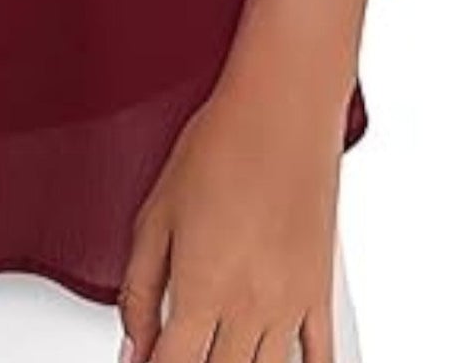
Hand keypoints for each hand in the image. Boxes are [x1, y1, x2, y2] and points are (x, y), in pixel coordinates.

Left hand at [118, 61, 347, 362]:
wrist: (280, 111)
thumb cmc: (219, 147)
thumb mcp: (155, 214)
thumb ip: (138, 288)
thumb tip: (131, 344)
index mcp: (200, 288)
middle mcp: (248, 307)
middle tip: (178, 352)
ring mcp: (289, 305)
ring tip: (216, 350)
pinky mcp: (320, 293)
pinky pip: (319, 359)